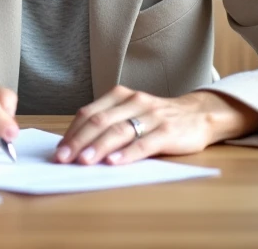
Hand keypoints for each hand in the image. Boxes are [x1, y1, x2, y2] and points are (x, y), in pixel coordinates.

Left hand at [55, 86, 257, 165]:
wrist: (199, 115)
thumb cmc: (157, 118)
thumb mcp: (131, 112)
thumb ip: (108, 124)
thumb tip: (76, 146)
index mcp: (120, 95)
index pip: (89, 113)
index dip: (71, 132)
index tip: (58, 151)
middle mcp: (134, 102)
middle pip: (100, 122)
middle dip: (78, 141)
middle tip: (63, 158)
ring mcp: (151, 116)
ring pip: (119, 131)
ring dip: (98, 147)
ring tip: (84, 161)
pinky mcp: (168, 131)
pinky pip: (144, 143)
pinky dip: (127, 154)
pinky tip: (114, 162)